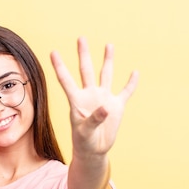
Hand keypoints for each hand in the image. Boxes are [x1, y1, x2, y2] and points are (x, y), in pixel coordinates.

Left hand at [50, 37, 137, 158]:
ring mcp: (103, 99)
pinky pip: (125, 92)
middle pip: (86, 70)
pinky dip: (131, 83)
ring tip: (108, 45)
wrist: (93, 150)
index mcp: (77, 100)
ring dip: (108, 60)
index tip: (53, 52)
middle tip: (81, 38)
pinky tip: (135, 72)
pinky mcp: (116, 106)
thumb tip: (106, 107)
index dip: (59, 66)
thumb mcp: (84, 131)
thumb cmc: (83, 141)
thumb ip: (94, 119)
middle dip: (84, 54)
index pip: (66, 80)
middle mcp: (90, 95)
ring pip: (105, 75)